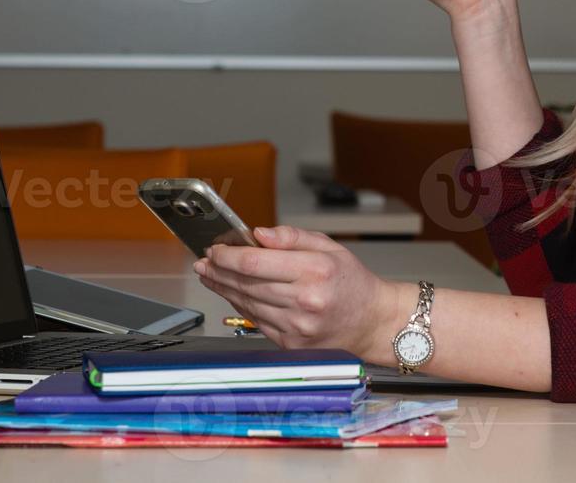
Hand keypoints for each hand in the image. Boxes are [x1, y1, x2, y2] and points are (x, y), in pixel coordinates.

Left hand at [194, 226, 402, 362]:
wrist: (371, 321)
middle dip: (219, 270)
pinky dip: (240, 305)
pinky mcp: (290, 342)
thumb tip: (258, 234)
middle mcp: (304, 301)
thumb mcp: (330, 247)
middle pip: (246, 283)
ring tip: (210, 275)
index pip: (256, 262)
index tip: (216, 249)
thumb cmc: (352, 283)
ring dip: (223, 288)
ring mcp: (296, 326)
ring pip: (246, 303)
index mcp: (315, 271)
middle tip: (204, 261)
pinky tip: (232, 293)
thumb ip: (292, 237)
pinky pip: (256, 320)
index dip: (228, 255)